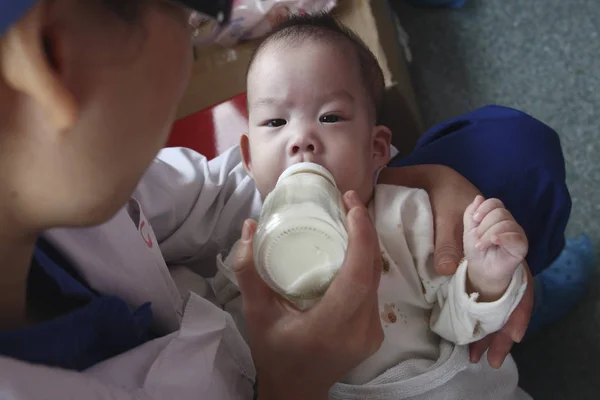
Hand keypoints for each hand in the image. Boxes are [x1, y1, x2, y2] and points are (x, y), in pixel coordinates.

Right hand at [234, 191, 382, 399]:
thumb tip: (250, 227)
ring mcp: (372, 333)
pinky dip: (366, 262)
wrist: (296, 389)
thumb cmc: (274, 353)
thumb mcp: (255, 313)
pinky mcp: (375, 332)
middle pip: (372, 270)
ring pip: (377, 277)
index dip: (361, 235)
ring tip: (349, 216)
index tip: (351, 204)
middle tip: (348, 200)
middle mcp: (360, 329)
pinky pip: (374, 288)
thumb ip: (249, 271)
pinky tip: (352, 245)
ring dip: (367, 244)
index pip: (358, 274)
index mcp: (331, 326)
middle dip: (365, 229)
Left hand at [379, 165, 531, 366]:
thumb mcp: (445, 211)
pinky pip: (479, 290)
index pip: (520, 278)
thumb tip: (448, 270)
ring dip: (491, 327)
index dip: (519, 307)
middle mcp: (498, 251)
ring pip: (496, 297)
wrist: (434, 179)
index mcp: (500, 238)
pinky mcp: (469, 261)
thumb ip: (447, 238)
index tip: (515, 334)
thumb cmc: (443, 191)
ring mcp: (484, 258)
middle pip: (511, 296)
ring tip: (483, 355)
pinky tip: (472, 333)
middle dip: (504, 328)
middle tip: (493, 357)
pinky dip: (478, 313)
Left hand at [464, 196, 528, 299]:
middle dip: (484, 225)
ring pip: (506, 224)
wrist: (481, 270)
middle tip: (477, 238)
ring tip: (480, 246)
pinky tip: (493, 242)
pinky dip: (502, 237)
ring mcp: (516, 233)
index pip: (495, 202)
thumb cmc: (477, 249)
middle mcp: (509, 222)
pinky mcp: (522, 246)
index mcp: (497, 216)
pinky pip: (515, 237)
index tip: (475, 219)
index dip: (484, 208)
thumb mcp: (469, 230)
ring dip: (488, 234)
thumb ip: (471, 214)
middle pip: (500, 212)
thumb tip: (479, 197)